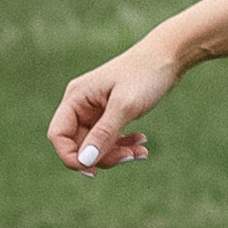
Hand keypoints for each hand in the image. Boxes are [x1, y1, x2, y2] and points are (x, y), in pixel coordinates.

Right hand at [48, 43, 182, 175]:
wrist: (168, 57)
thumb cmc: (145, 75)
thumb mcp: (125, 106)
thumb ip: (104, 133)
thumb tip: (84, 161)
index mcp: (76, 98)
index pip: (59, 135)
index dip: (70, 156)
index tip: (92, 171)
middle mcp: (81, 104)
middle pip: (79, 144)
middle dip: (102, 155)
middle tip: (130, 157)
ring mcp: (96, 110)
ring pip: (96, 144)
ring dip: (117, 152)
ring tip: (141, 151)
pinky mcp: (111, 113)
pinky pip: (110, 138)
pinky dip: (124, 144)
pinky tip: (142, 143)